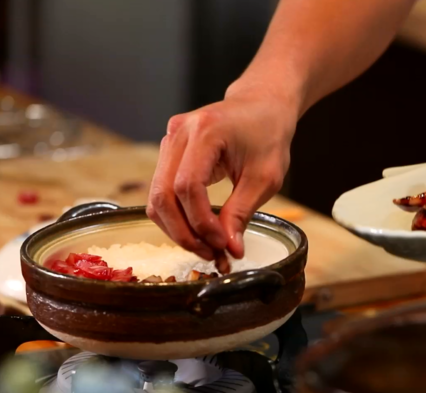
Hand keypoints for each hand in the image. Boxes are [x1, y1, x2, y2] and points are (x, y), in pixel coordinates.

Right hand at [147, 89, 296, 266]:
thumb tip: (230, 249)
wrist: (262, 106)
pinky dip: (177, 216)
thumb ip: (242, 212)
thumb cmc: (268, 135)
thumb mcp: (265, 177)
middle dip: (185, 232)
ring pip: (156, 197)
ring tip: (206, 247)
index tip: (221, 244)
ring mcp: (169, 139)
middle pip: (163, 194)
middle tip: (210, 254)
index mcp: (206, 131)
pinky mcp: (168, 150)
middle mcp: (179, 132)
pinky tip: (198, 230)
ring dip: (178, 229)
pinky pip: (161, 191)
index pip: (188, 186)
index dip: (201, 222)